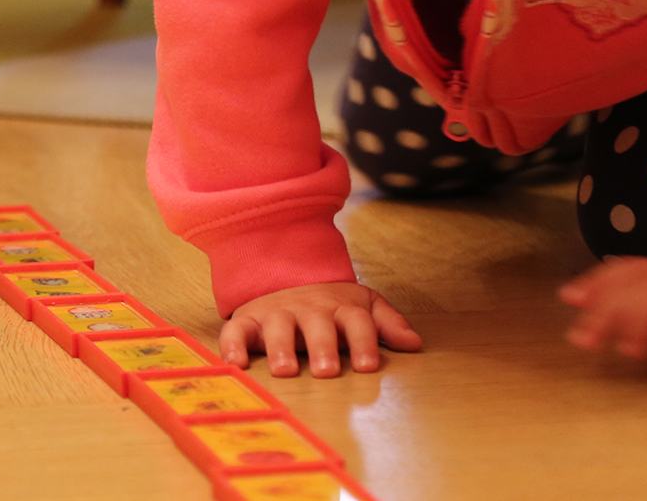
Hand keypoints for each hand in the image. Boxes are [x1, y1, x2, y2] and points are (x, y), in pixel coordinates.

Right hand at [220, 282, 422, 377]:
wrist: (282, 275)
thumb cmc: (328, 305)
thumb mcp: (361, 305)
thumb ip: (386, 323)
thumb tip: (413, 342)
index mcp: (339, 306)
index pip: (356, 321)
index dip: (362, 342)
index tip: (367, 366)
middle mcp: (307, 308)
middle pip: (317, 323)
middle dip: (322, 345)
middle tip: (326, 370)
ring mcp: (276, 312)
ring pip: (277, 325)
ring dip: (280, 346)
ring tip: (285, 370)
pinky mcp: (248, 319)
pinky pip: (236, 330)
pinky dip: (233, 345)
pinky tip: (236, 364)